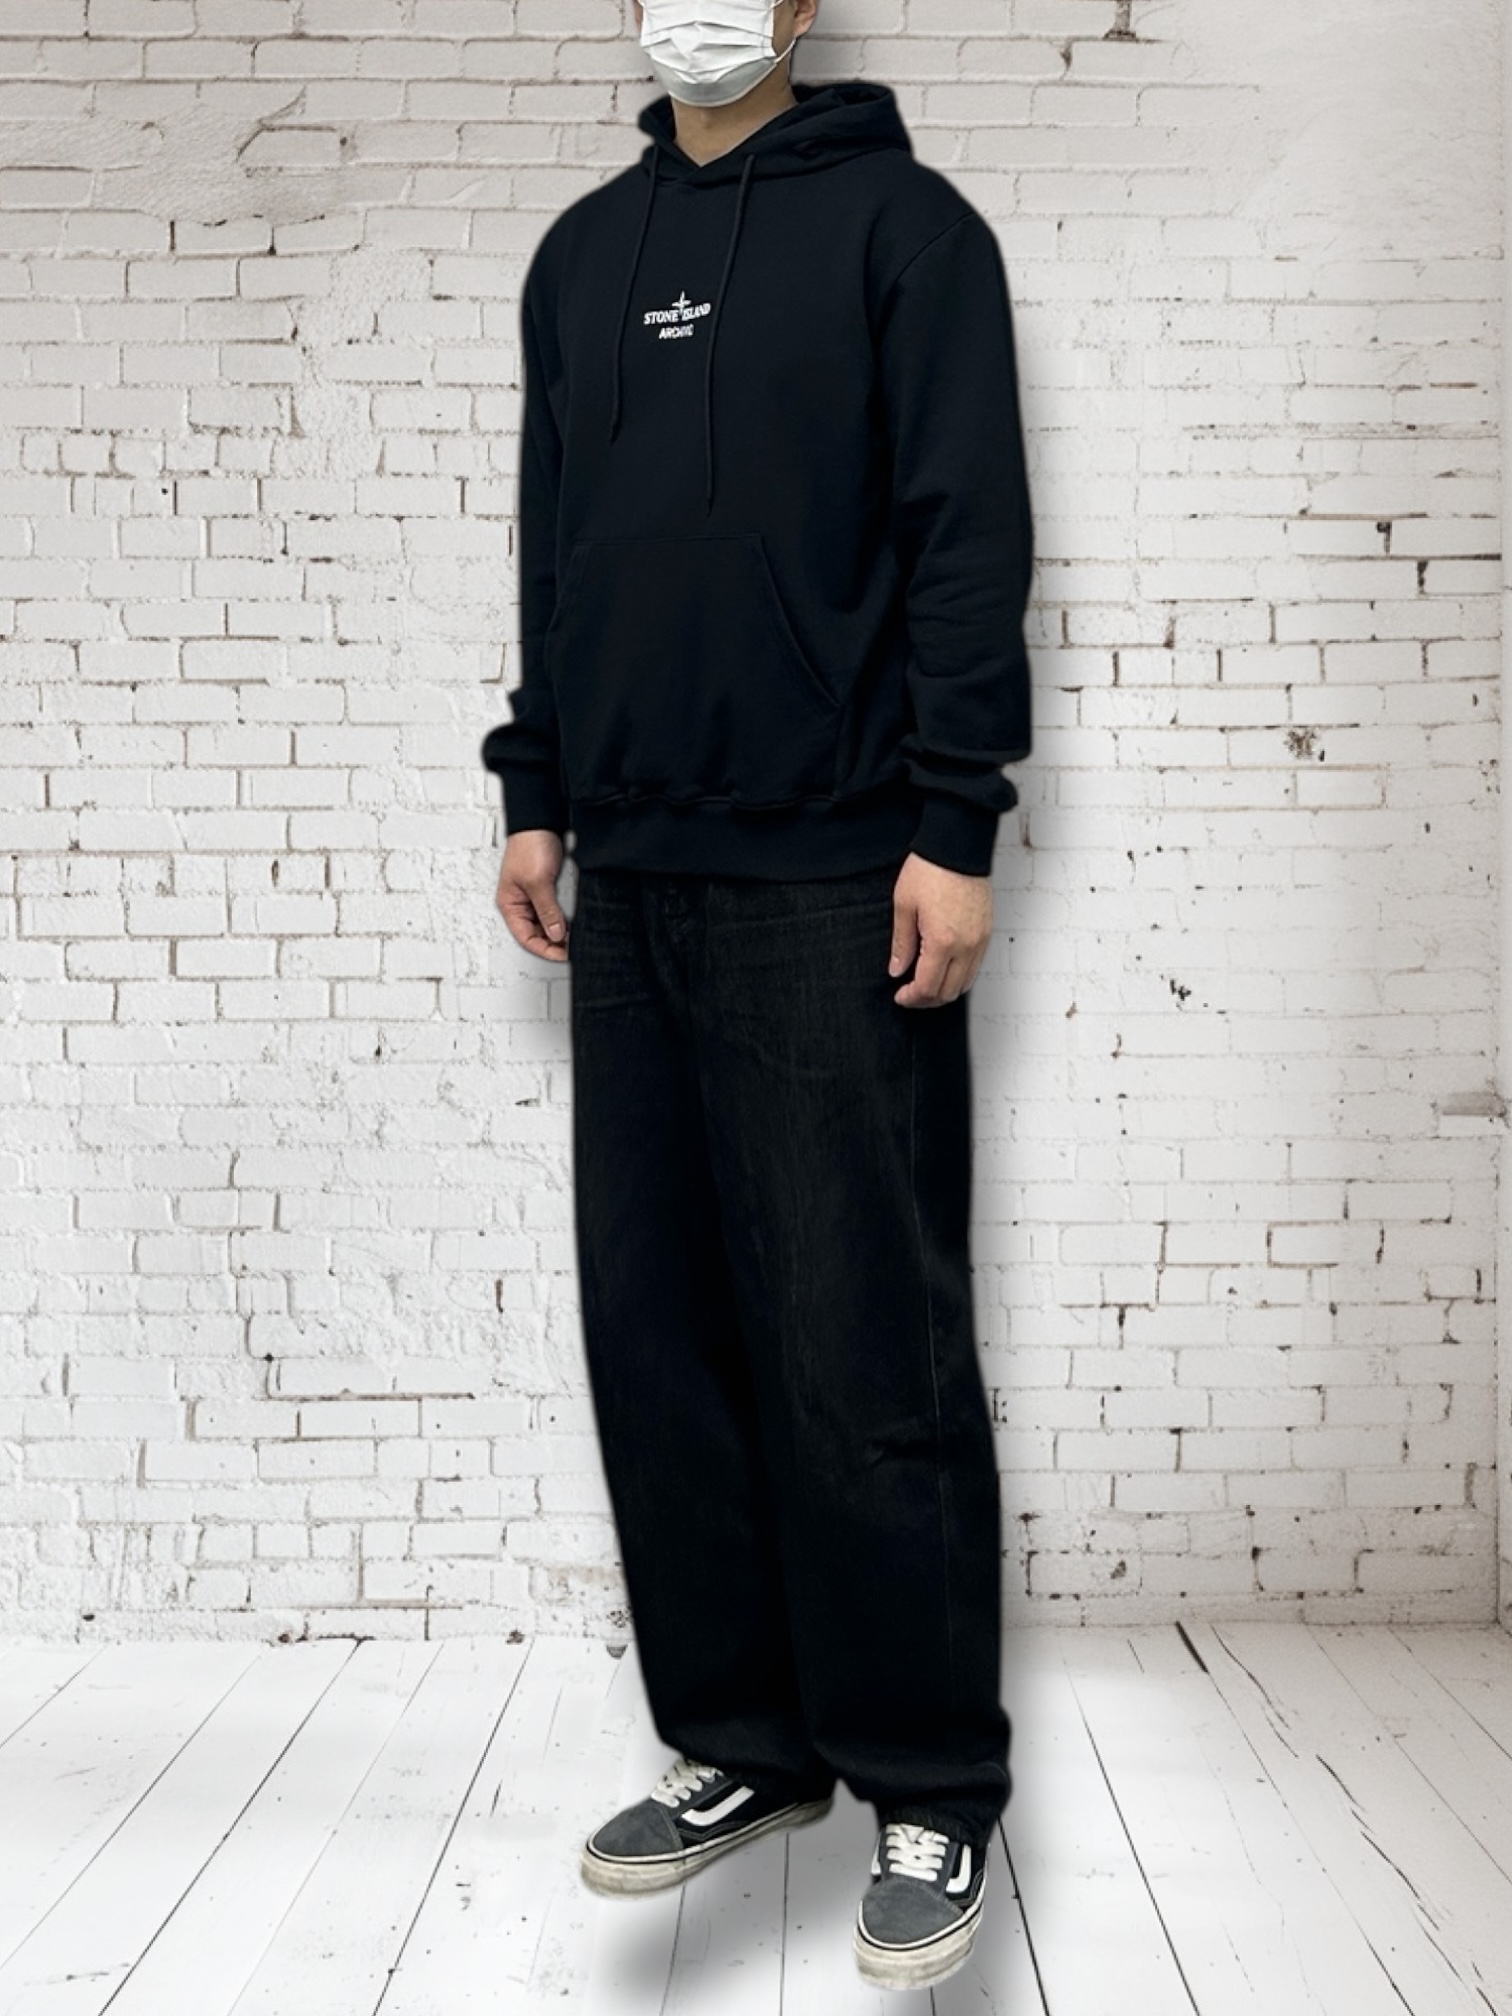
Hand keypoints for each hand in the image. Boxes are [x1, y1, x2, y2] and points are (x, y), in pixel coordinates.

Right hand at [495, 829, 569, 961]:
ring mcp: (533, 896)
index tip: (564, 954)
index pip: (526, 938)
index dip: (545, 949)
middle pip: (536, 934)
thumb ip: (547, 910)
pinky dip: (563, 919)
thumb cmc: (530, 845)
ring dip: (560, 932)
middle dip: (554, 943)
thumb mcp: (538, 882)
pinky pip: (553, 911)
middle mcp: (520, 903)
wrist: (541, 821)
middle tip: (574, 948)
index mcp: (510, 904)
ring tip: (576, 937)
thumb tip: (555, 934)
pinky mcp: (546, 888)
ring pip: (546, 924)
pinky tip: (574, 923)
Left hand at [889, 852, 991, 1006]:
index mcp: (942, 942)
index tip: (900, 995)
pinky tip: (942, 967)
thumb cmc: (929, 870)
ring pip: (965, 983)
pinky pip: (975, 966)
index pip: (928, 987)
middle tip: (909, 994)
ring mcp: (980, 940)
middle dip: (926, 999)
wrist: (957, 846)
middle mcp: (966, 946)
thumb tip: (897, 969)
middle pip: (949, 992)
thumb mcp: (904, 906)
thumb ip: (901, 944)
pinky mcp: (987, 931)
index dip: (912, 998)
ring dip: (944, 989)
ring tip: (925, 983)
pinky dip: (958, 975)